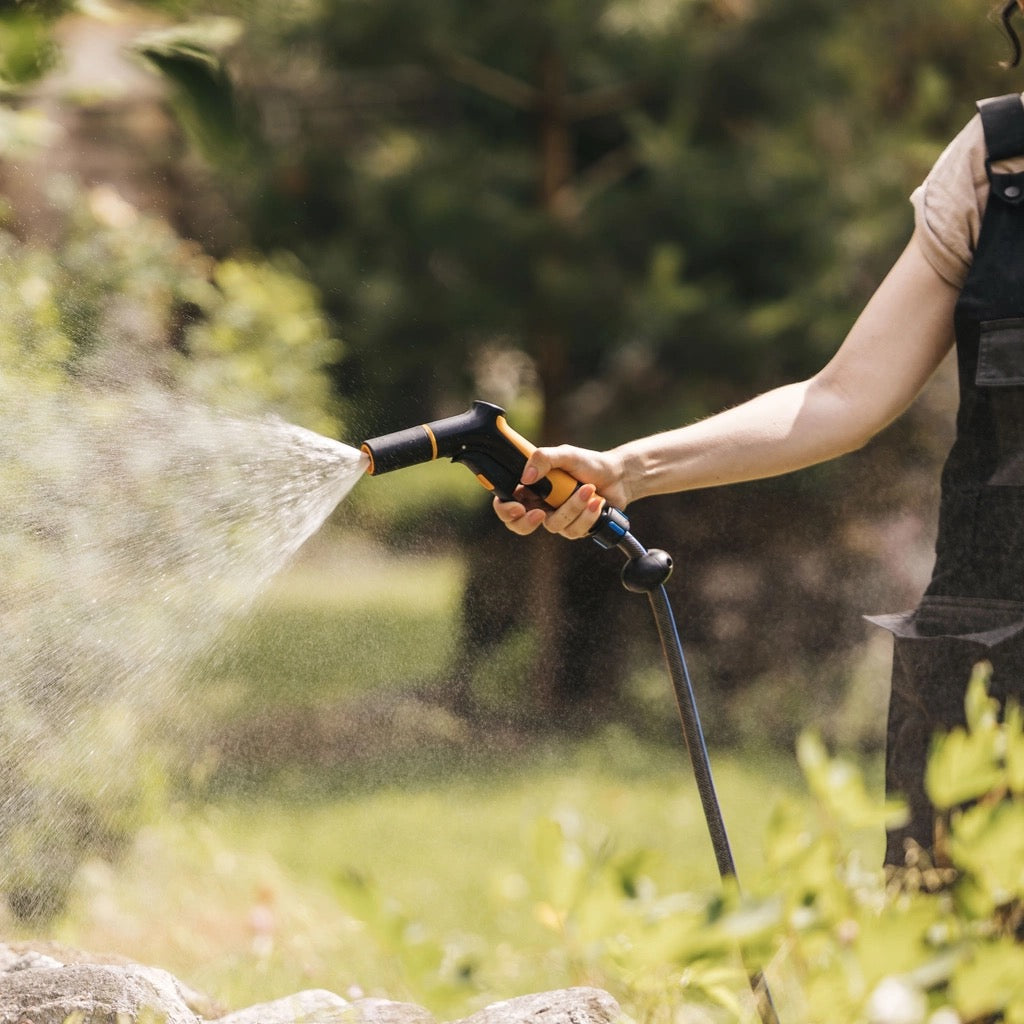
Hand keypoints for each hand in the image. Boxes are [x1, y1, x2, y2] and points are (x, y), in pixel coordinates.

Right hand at [493, 445, 624, 538]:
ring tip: (589, 490)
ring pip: (553, 525)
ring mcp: (557, 518)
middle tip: (541, 513)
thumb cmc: (589, 463)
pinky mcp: (574, 528)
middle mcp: (540, 504)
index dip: (505, 510)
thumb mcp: (565, 454)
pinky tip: (597, 502)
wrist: (618, 477)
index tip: (518, 507)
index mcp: (531, 486)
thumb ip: (543, 459)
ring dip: (573, 508)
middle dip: (527, 523)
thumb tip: (525, 477)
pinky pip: (573, 530)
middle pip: (519, 525)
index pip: (506, 502)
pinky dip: (587, 515)